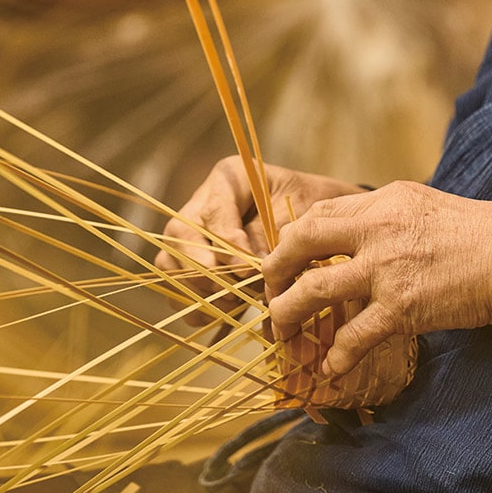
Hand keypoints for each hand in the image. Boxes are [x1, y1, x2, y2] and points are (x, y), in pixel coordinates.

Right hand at [154, 155, 363, 322]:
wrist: (321, 225)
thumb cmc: (314, 211)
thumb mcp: (303, 212)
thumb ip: (274, 237)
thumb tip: (254, 273)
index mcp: (230, 179)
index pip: (213, 212)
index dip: (226, 244)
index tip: (247, 269)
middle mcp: (203, 203)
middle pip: (180, 236)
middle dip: (206, 270)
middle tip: (234, 292)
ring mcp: (193, 236)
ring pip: (171, 263)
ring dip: (199, 290)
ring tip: (233, 303)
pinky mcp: (194, 266)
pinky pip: (178, 289)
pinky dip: (198, 307)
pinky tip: (227, 313)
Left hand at [262, 180, 491, 375]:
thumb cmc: (472, 232)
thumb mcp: (418, 205)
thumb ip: (377, 216)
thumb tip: (344, 232)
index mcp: (378, 204)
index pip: (314, 216)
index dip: (288, 242)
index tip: (281, 263)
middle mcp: (375, 231)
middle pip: (300, 244)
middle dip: (274, 273)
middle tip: (269, 295)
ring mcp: (386, 270)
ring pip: (314, 291)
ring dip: (289, 315)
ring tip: (283, 334)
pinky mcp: (402, 308)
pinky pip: (354, 336)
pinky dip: (337, 356)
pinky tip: (329, 368)